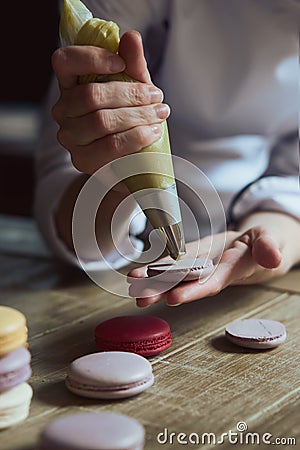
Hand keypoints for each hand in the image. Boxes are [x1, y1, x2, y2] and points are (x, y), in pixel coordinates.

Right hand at [51, 31, 169, 173]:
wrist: (129, 159)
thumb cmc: (129, 118)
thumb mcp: (134, 88)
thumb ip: (132, 63)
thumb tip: (132, 37)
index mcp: (70, 85)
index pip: (64, 61)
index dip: (92, 58)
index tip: (121, 63)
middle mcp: (63, 111)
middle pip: (91, 95)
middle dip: (131, 94)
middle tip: (157, 97)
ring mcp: (70, 138)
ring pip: (102, 121)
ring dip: (138, 116)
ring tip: (159, 115)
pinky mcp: (82, 161)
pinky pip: (110, 146)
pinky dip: (136, 137)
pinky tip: (153, 132)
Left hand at [128, 213, 299, 306]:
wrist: (255, 245)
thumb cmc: (264, 243)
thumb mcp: (271, 240)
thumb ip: (269, 247)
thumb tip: (273, 258)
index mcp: (232, 270)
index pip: (212, 283)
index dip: (194, 291)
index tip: (174, 299)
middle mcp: (212, 272)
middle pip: (186, 284)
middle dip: (163, 291)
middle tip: (141, 298)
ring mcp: (200, 265)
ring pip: (175, 275)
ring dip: (153, 282)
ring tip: (133, 285)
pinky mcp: (193, 256)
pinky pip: (173, 263)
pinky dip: (156, 268)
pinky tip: (139, 273)